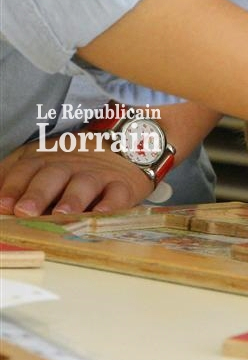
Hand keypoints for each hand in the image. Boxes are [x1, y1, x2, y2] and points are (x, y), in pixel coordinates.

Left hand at [0, 141, 154, 215]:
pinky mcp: (122, 185)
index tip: (1, 205)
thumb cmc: (72, 164)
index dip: (13, 186)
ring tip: (61, 214)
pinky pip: (117, 193)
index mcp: (44, 159)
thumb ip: (14, 177)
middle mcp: (69, 166)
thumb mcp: (38, 162)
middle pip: (52, 176)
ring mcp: (97, 175)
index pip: (26, 169)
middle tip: (24, 211)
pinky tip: (101, 214)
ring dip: (72, 199)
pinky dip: (111, 203)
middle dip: (37, 194)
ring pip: (84, 184)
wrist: (124, 145)